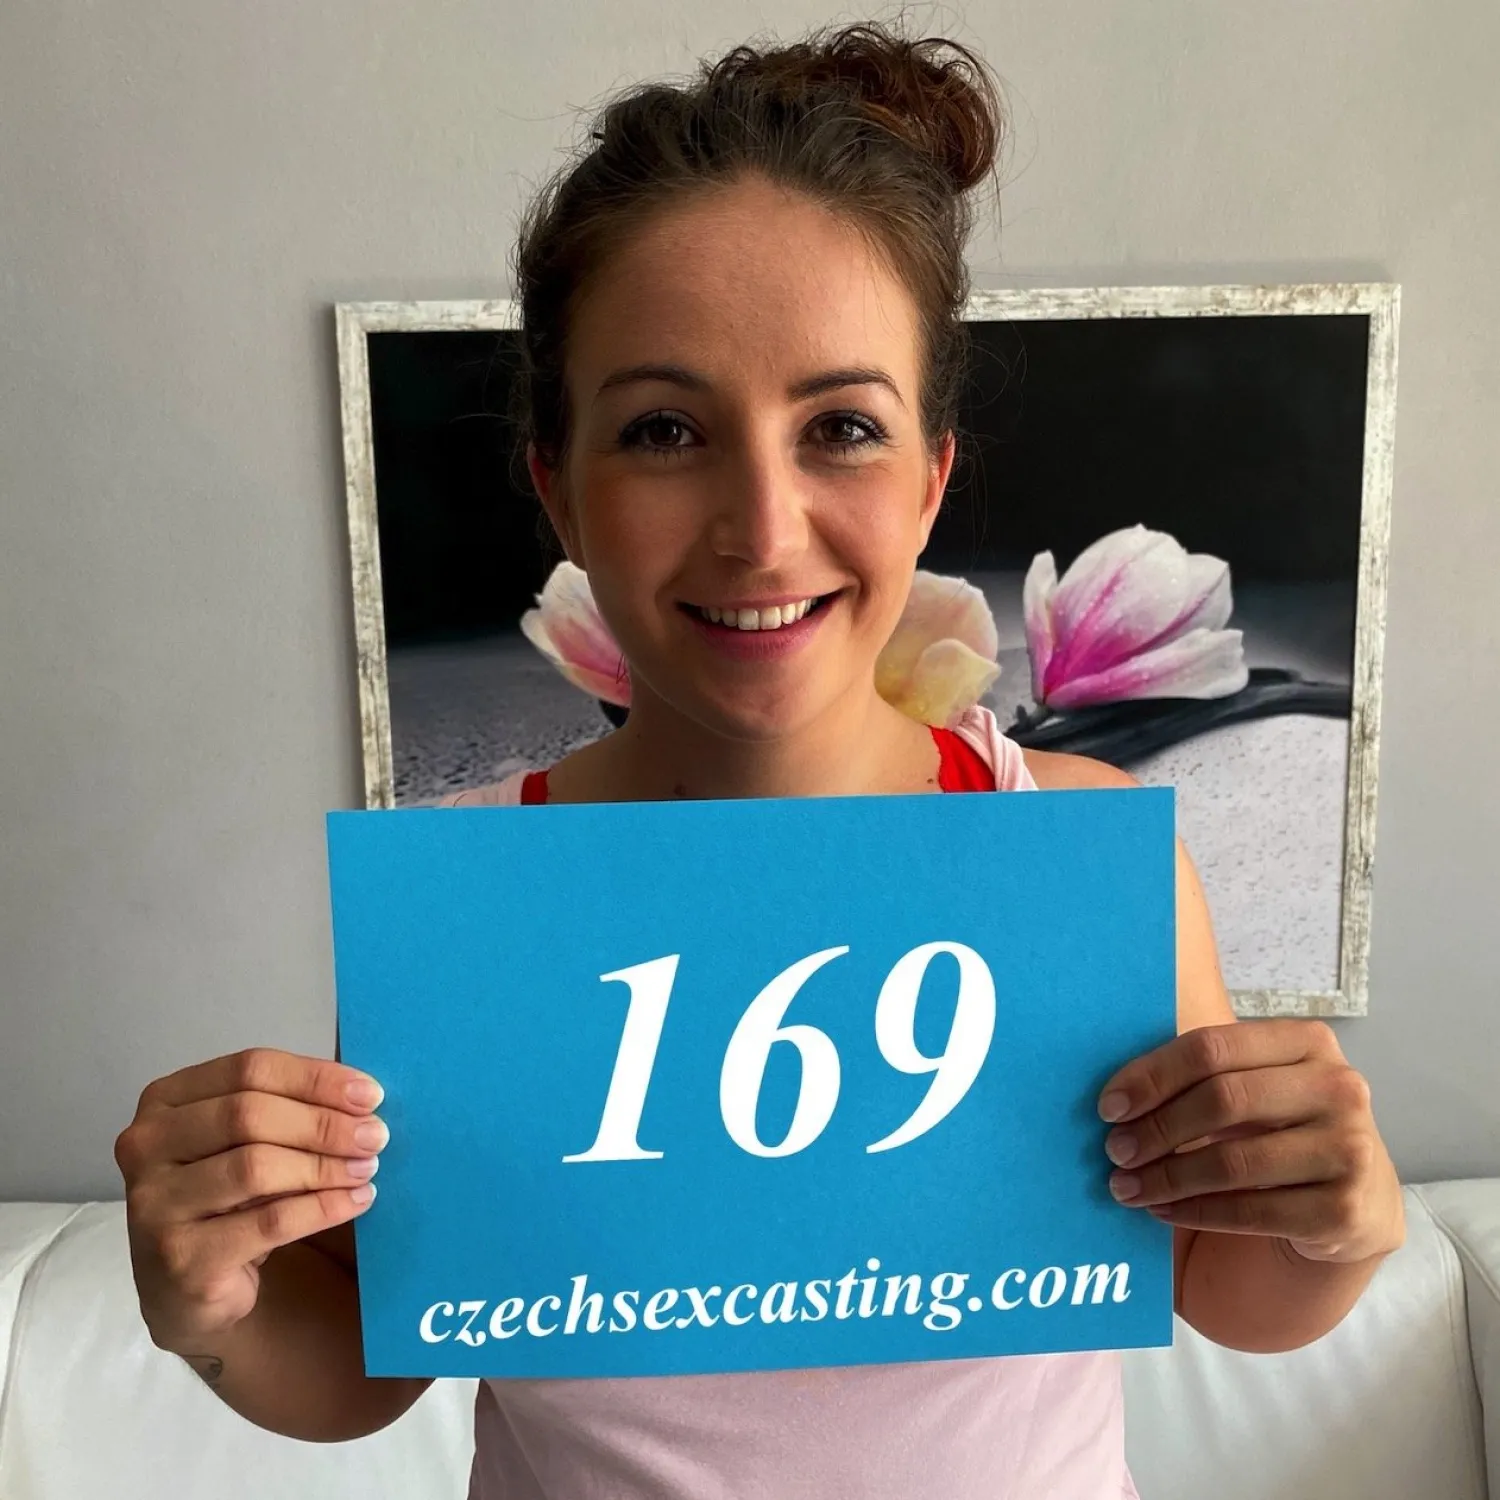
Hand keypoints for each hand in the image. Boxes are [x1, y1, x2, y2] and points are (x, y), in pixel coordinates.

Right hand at [114, 1048, 386, 1352]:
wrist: (186, 1287)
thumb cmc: (227, 1195)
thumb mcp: (246, 1139)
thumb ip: (289, 1103)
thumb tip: (362, 1083)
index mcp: (165, 1099)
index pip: (250, 1069)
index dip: (316, 1078)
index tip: (370, 1094)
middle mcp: (147, 1146)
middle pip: (250, 1115)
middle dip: (324, 1123)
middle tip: (376, 1135)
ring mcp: (155, 1205)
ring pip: (257, 1167)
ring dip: (326, 1166)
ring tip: (367, 1169)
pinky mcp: (181, 1259)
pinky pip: (269, 1222)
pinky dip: (323, 1208)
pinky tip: (355, 1202)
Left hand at [1097, 1021, 1403, 1264]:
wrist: (1359, 1200)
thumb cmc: (1285, 1128)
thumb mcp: (1259, 1085)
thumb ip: (1206, 1075)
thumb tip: (1118, 1096)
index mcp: (1309, 1042)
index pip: (1211, 1047)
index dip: (1152, 1075)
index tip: (1109, 1105)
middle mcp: (1340, 1088)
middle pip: (1221, 1100)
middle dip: (1155, 1128)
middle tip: (1115, 1149)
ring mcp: (1350, 1150)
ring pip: (1232, 1162)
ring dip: (1166, 1177)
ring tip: (1125, 1186)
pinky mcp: (1345, 1210)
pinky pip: (1249, 1211)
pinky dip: (1194, 1211)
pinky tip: (1162, 1210)